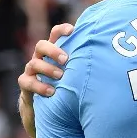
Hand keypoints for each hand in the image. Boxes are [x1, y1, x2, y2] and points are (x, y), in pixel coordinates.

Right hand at [18, 23, 73, 137]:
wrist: (44, 107)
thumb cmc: (65, 85)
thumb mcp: (74, 73)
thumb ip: (84, 64)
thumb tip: (110, 58)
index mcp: (53, 51)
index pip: (55, 34)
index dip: (62, 30)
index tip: (72, 30)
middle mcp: (41, 58)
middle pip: (41, 45)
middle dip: (53, 50)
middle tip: (66, 59)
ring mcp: (31, 71)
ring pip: (34, 63)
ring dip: (48, 69)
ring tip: (61, 76)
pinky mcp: (26, 85)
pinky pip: (27, 82)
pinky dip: (39, 86)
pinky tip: (52, 91)